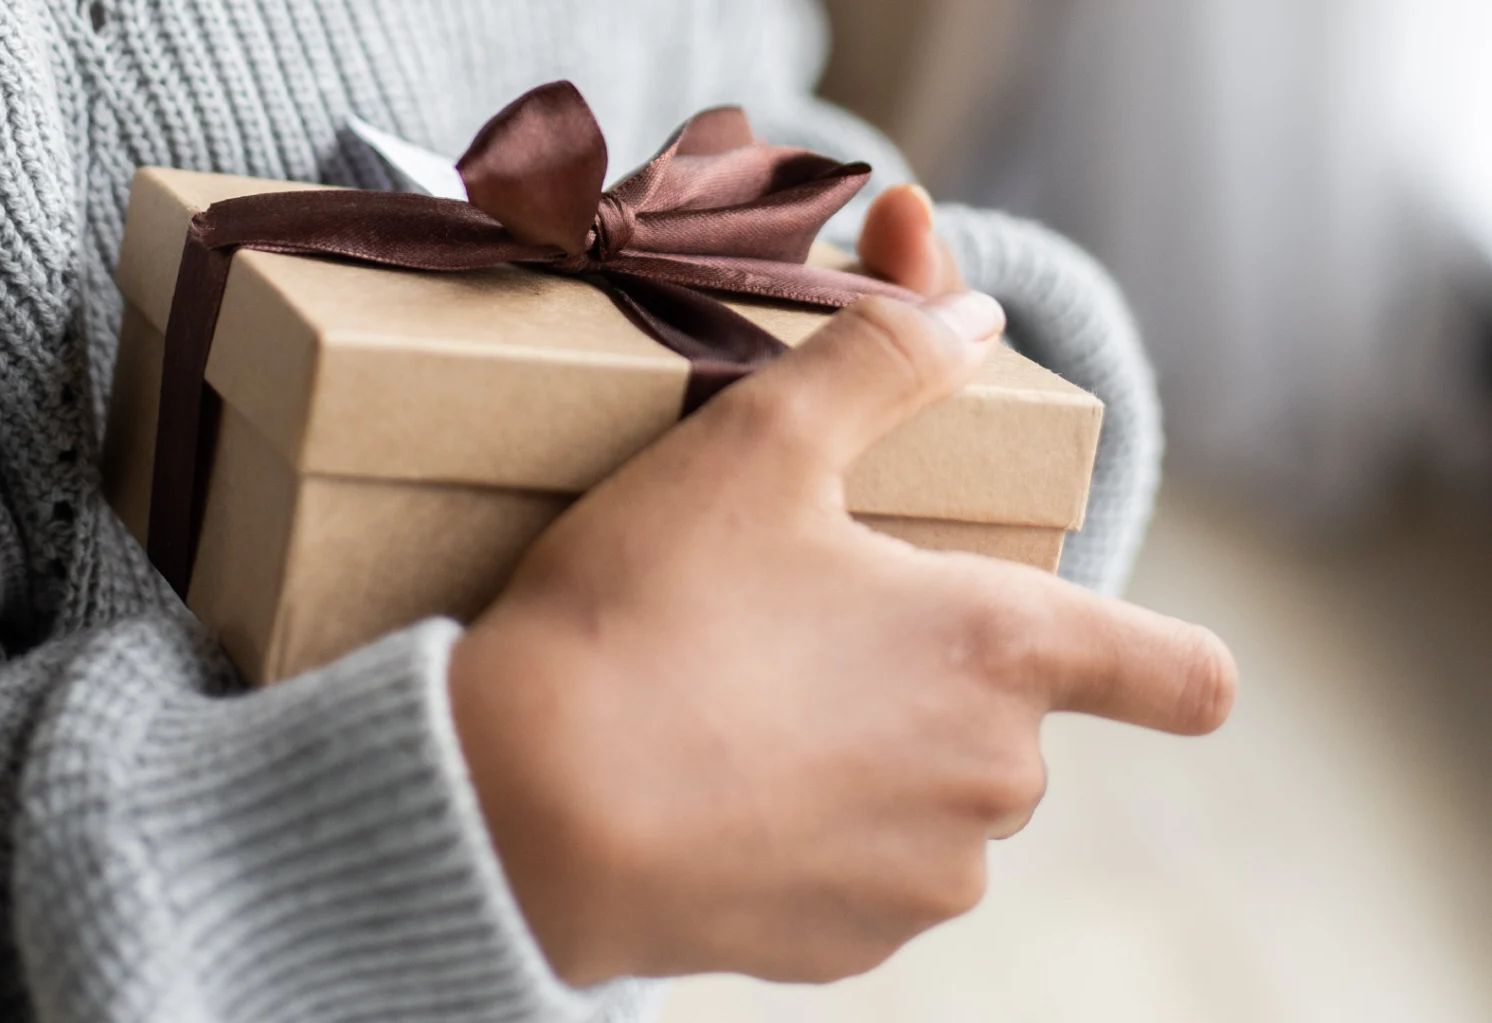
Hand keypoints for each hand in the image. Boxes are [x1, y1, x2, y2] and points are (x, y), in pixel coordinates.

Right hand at [448, 184, 1236, 985]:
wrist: (524, 811)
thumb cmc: (646, 616)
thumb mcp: (756, 442)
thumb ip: (882, 358)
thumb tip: (973, 314)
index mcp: (1000, 649)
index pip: (1182, 677)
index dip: (1166, 664)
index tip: (1122, 657)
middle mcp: (993, 781)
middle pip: (1013, 723)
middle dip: (932, 679)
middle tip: (802, 635)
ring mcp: (921, 880)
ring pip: (933, 804)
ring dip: (873, 763)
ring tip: (742, 716)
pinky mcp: (844, 950)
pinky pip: (859, 880)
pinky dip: (809, 839)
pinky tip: (715, 795)